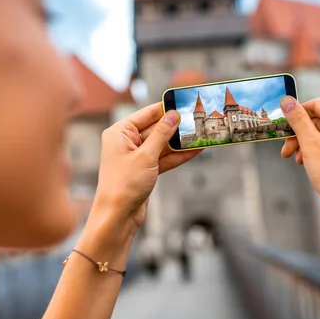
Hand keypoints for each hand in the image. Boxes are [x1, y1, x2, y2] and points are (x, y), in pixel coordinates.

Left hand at [92, 103, 201, 235]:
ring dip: (180, 142)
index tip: (183, 102)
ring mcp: (136, 156)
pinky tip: (195, 150)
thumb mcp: (146, 156)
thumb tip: (173, 115)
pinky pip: (163, 158)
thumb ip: (162, 134)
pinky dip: (177, 156)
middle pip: (156, 129)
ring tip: (201, 134)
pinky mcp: (144, 170)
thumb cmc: (124, 185)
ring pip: (162, 144)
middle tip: (197, 119)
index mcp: (119, 132)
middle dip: (176, 126)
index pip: (146, 114)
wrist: (118, 216)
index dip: (165, 108)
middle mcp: (126, 142)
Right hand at [279, 97, 319, 211]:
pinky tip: (308, 163)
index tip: (282, 126)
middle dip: (300, 134)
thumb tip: (286, 100)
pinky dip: (319, 150)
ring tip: (295, 159)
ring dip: (307, 143)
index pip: (317, 104)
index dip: (297, 113)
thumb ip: (297, 119)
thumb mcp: (310, 144)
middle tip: (286, 149)